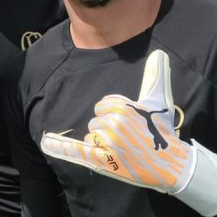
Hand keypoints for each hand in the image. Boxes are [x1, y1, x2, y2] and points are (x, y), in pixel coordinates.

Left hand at [41, 50, 216, 216]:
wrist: (170, 163)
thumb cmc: (162, 131)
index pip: (103, 105)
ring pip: (92, 135)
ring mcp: (108, 142)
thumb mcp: (158, 101)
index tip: (129, 123)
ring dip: (103, 141)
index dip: (114, 114)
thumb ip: (155, 76)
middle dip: (108, 128)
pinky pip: (78, 151)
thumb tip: (159, 53)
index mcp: (122, 107)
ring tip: (124, 149)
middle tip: (129, 138)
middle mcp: (113, 123)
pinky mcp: (104, 160)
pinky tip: (46, 144)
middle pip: (96, 120)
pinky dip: (62, 148)